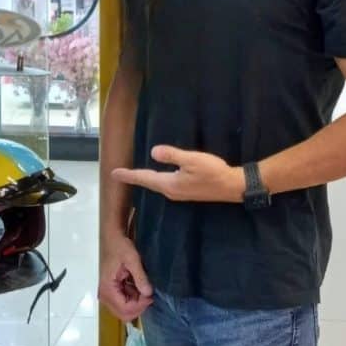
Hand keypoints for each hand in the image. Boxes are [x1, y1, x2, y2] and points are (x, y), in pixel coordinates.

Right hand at [98, 234, 153, 321]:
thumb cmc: (120, 247)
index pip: (124, 309)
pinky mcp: (112, 291)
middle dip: (138, 307)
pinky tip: (139, 286)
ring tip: (145, 288)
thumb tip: (148, 293)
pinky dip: (133, 298)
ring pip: (124, 310)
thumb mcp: (132, 260)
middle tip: (149, 295)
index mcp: (108, 288)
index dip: (140, 305)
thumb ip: (140, 277)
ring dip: (136, 303)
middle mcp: (105, 295)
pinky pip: (124, 302)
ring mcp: (108, 294)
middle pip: (123, 314)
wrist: (113, 239)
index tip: (150, 296)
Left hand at [112, 146, 244, 203]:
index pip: (144, 178)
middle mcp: (171, 191)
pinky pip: (165, 185)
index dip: (129, 175)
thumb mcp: (192, 160)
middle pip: (148, 183)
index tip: (114, 174)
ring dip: (145, 179)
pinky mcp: (186, 192)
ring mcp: (179, 193)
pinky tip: (158, 176)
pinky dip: (156, 180)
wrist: (232, 187)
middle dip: (135, 177)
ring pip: (157, 185)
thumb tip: (153, 152)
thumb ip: (172, 156)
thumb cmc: (213, 172)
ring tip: (135, 174)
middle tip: (121, 173)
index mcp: (169, 184)